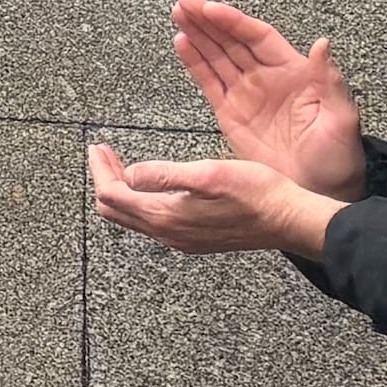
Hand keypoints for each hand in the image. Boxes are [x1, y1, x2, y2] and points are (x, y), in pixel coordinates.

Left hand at [89, 141, 341, 262]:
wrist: (290, 220)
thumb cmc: (257, 194)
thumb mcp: (208, 175)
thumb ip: (164, 175)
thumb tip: (128, 174)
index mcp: (167, 217)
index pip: (113, 196)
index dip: (100, 170)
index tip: (97, 147)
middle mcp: (169, 234)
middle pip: (116, 210)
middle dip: (104, 179)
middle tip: (103, 153)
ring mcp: (181, 239)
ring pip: (134, 217)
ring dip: (121, 190)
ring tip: (119, 165)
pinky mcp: (195, 238)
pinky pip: (153, 223)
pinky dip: (140, 201)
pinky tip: (150, 186)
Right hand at [165, 0, 365, 198]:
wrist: (318, 194)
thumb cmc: (337, 159)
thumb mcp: (341, 118)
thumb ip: (330, 81)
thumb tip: (322, 44)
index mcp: (294, 73)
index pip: (258, 37)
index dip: (233, 21)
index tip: (211, 8)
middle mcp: (267, 78)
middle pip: (233, 41)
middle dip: (208, 20)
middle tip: (185, 3)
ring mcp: (247, 95)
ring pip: (217, 56)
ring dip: (198, 34)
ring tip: (178, 14)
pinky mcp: (231, 114)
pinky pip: (209, 82)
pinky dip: (194, 63)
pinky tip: (182, 43)